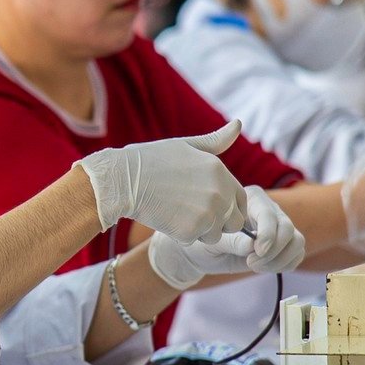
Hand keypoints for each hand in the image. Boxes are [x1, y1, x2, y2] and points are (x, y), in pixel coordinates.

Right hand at [79, 121, 248, 242]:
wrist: (122, 180)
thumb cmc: (151, 160)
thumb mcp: (186, 145)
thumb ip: (216, 141)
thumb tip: (238, 124)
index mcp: (220, 172)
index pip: (242, 200)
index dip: (229, 207)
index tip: (210, 205)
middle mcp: (219, 193)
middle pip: (234, 223)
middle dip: (219, 222)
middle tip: (193, 212)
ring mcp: (206, 214)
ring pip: (214, 235)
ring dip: (200, 231)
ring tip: (177, 213)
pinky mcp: (190, 231)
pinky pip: (194, 241)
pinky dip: (182, 235)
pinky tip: (167, 218)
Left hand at [146, 186, 306, 289]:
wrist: (204, 254)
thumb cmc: (204, 242)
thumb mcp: (212, 243)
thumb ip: (233, 242)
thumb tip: (254, 245)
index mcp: (251, 200)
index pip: (269, 214)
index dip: (268, 235)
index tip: (258, 252)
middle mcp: (269, 210)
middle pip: (287, 228)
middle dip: (273, 251)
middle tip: (250, 264)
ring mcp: (279, 226)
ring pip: (297, 241)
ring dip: (280, 260)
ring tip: (254, 266)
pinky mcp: (284, 243)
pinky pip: (298, 253)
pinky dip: (286, 264)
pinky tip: (265, 267)